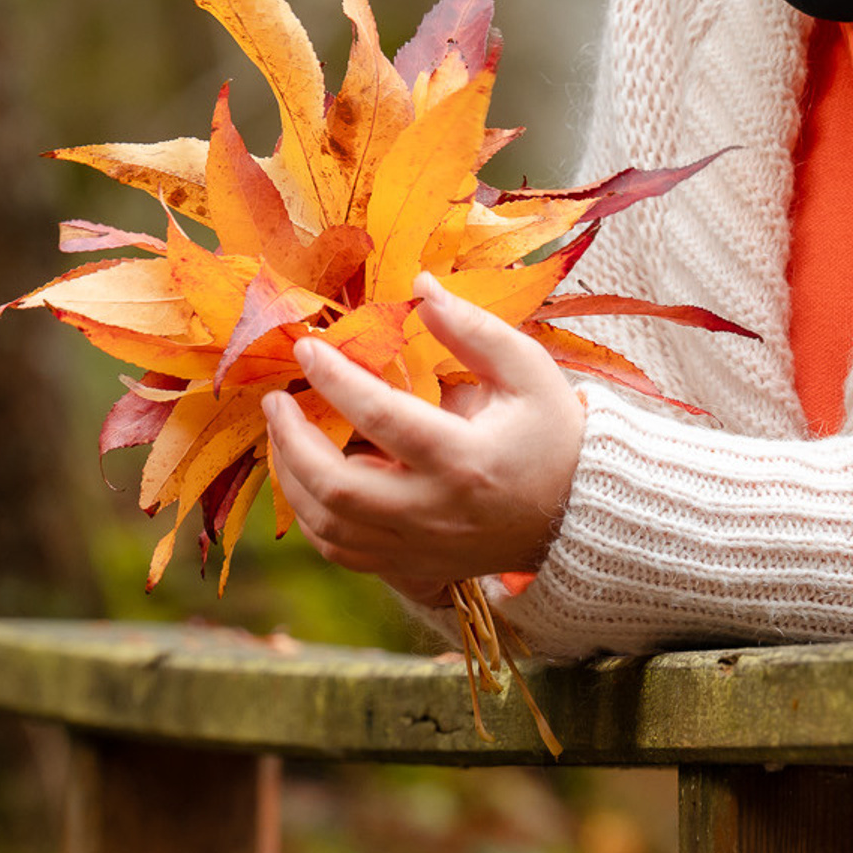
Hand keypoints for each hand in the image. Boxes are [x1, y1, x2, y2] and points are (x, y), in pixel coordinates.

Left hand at [262, 274, 586, 604]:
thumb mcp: (528, 370)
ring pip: (327, 526)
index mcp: (465, 459)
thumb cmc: (553, 435)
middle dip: (291, 440)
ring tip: (283, 433)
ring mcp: (419, 546)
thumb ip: (473, 329)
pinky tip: (304, 479)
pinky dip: (311, 516)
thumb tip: (420, 286)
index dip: (335, 378)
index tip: (307, 347)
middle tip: (275, 400)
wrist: (577, 515)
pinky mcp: (411, 566)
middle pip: (336, 487)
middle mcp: (434, 510)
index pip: (381, 416)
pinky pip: (340, 551)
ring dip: (291, 478)